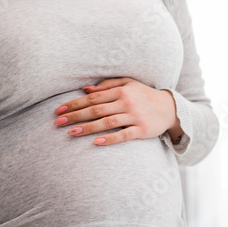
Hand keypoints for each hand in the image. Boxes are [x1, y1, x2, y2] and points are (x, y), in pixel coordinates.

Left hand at [53, 77, 180, 145]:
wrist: (170, 108)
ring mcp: (134, 117)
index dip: (75, 104)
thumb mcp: (128, 84)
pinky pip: (123, 135)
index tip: (59, 110)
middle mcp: (127, 102)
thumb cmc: (144, 95)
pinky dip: (109, 139)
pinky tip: (95, 142)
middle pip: (96, 110)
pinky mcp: (142, 130)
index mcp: (121, 90)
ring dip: (87, 128)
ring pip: (106, 122)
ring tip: (71, 133)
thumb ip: (107, 85)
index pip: (93, 98)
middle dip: (75, 116)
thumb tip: (85, 89)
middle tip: (58, 122)